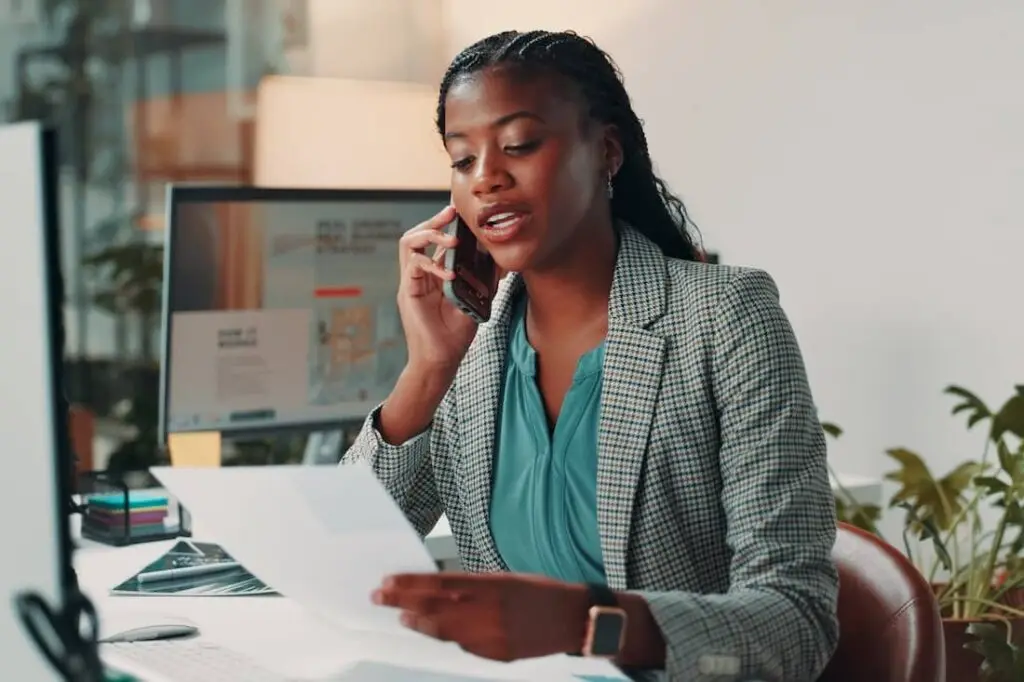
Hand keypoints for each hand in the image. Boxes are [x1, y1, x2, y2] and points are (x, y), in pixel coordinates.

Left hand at [372, 572, 587, 661]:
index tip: (388, 581)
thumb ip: (472, 585)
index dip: (410, 584)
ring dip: (420, 622)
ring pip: (445, 631)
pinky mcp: (497, 655)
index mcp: (492, 586)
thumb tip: (437, 588)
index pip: (440, 584)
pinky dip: (447, 636)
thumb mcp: (506, 578)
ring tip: (402, 616)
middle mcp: (489, 611)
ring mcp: (492, 636)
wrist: (573, 619)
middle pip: (435, 608)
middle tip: (380, 597)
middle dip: (403, 602)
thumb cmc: (540, 592)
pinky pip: (464, 645)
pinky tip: (434, 630)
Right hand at [397, 205, 477, 372]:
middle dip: (434, 219)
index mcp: (434, 275)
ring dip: (430, 234)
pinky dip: (432, 264)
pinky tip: (450, 274)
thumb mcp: (476, 300)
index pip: (435, 241)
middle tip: (452, 211)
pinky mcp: (408, 293)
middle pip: (418, 235)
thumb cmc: (456, 335)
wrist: (441, 361)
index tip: (460, 210)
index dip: (445, 223)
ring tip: (452, 238)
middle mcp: (420, 275)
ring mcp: (412, 283)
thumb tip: (501, 259)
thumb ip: (483, 280)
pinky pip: (412, 266)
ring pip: (408, 243)